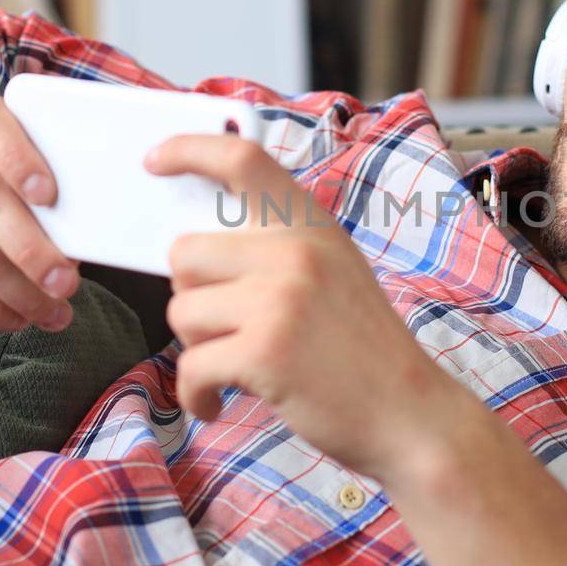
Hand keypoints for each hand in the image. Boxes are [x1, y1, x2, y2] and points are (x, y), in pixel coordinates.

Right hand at [0, 95, 80, 332]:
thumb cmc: (20, 174)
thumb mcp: (41, 159)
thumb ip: (63, 184)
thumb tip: (91, 237)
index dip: (20, 161)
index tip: (50, 196)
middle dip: (32, 253)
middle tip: (68, 285)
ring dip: (20, 294)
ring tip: (55, 314)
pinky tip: (20, 319)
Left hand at [146, 133, 461, 480]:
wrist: (410, 416)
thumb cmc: (363, 352)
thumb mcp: (336, 274)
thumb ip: (280, 249)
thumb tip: (193, 248)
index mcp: (313, 227)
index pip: (243, 161)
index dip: (189, 150)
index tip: (156, 159)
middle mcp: (296, 253)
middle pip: (185, 253)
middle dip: (193, 298)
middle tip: (224, 328)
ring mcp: (279, 301)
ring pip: (182, 312)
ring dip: (198, 348)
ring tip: (234, 368)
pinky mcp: (264, 352)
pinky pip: (190, 366)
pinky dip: (197, 393)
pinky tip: (218, 404)